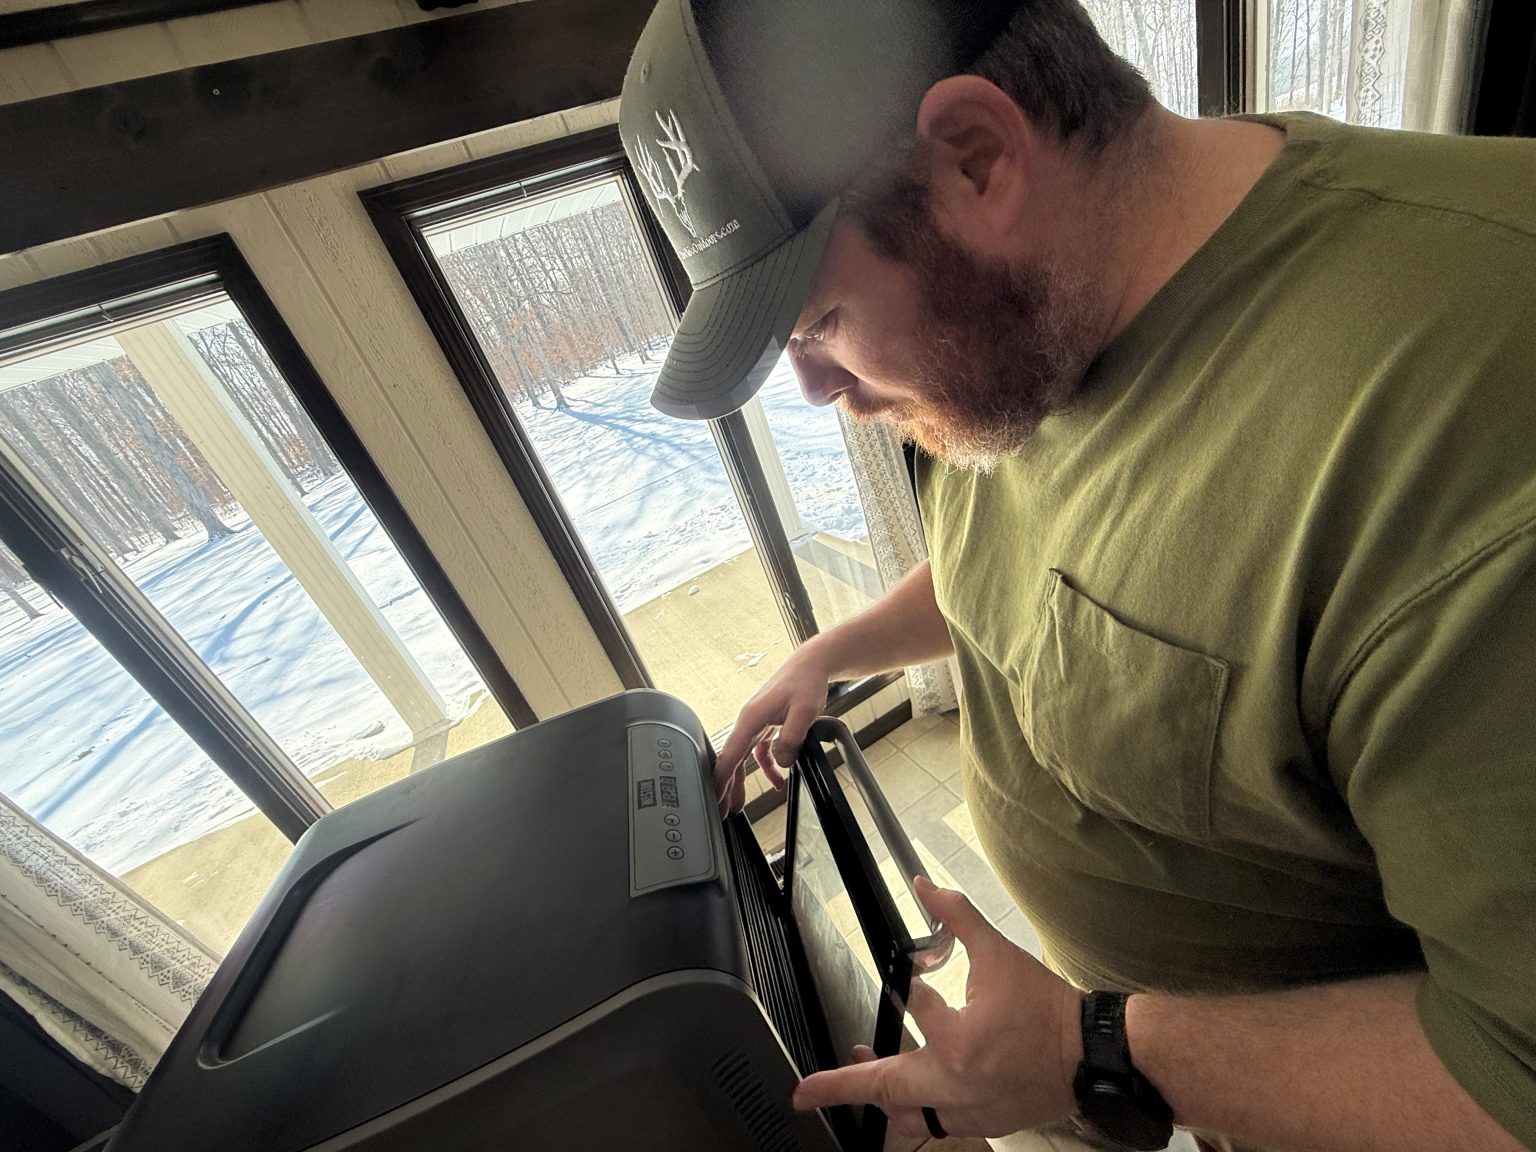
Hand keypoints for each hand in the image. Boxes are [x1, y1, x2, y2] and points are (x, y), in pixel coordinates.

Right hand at [712, 640, 835, 815]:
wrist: (811, 664)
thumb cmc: (805, 681)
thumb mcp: (804, 712)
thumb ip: (791, 740)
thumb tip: (781, 763)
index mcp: (751, 718)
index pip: (730, 754)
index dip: (720, 778)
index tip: (714, 797)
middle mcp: (748, 721)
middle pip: (731, 759)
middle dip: (725, 786)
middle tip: (721, 810)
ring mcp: (756, 723)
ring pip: (743, 758)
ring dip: (741, 781)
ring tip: (739, 804)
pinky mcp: (766, 725)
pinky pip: (759, 751)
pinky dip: (766, 767)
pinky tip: (776, 779)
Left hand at [792, 877, 1081, 1141]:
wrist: (1091, 1055)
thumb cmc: (1047, 1009)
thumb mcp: (1000, 954)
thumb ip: (957, 917)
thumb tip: (925, 886)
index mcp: (959, 1041)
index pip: (912, 1007)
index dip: (904, 987)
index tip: (901, 978)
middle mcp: (956, 1083)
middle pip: (883, 1089)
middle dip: (839, 1086)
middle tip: (805, 1092)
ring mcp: (967, 1109)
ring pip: (906, 1118)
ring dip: (876, 1099)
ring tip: (851, 1078)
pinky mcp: (980, 1122)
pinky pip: (935, 1126)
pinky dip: (914, 1112)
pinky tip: (904, 1095)